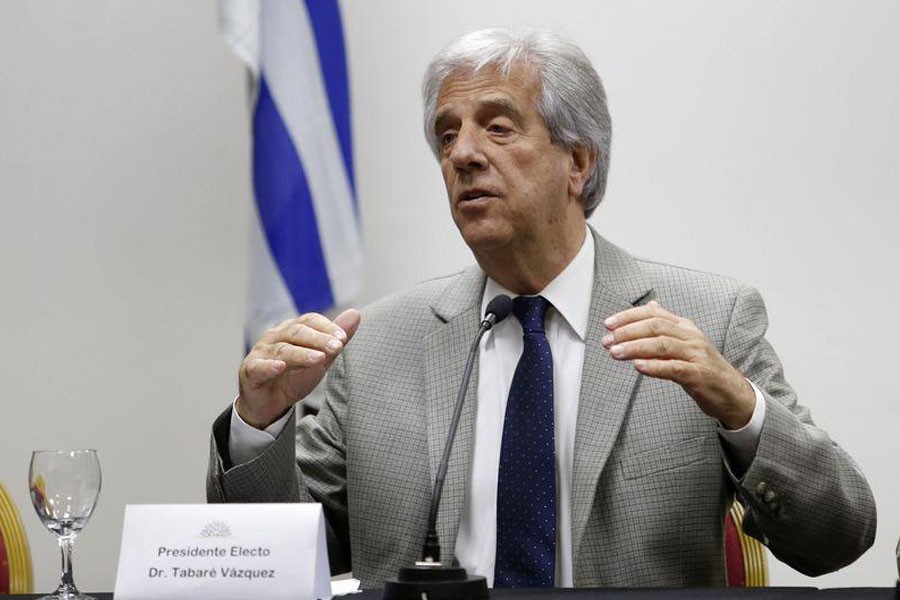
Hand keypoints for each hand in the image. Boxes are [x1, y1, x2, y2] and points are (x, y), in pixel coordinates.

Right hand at [236, 309, 361, 428]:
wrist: (270, 404)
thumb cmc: (294, 377)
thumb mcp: (320, 360)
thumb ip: (335, 339)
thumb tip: (355, 313)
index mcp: (291, 329)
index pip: (309, 320)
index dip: (326, 327)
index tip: (343, 338)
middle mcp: (275, 336)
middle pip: (297, 332)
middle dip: (319, 339)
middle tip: (337, 346)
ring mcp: (261, 353)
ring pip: (282, 350)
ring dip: (302, 354)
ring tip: (319, 359)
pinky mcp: (250, 371)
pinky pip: (259, 367)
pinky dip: (270, 366)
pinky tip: (280, 367)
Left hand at [602, 301, 754, 429]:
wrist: (732, 392)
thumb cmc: (703, 367)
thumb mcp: (685, 341)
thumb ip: (667, 325)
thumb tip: (651, 305)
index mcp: (685, 327)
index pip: (653, 314)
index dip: (629, 317)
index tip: (608, 324)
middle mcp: (691, 337)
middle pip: (656, 327)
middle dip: (628, 332)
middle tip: (608, 340)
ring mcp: (696, 355)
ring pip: (662, 345)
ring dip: (635, 348)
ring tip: (615, 353)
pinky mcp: (699, 375)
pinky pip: (674, 368)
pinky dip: (655, 367)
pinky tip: (638, 367)